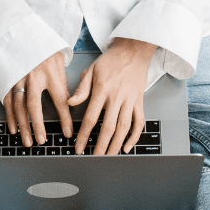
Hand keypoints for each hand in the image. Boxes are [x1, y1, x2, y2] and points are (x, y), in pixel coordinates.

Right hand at [3, 51, 73, 146]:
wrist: (23, 33)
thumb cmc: (44, 47)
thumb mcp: (59, 61)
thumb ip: (63, 82)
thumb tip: (71, 102)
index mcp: (50, 72)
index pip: (60, 99)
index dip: (65, 118)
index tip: (68, 133)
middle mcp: (33, 76)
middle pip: (34, 105)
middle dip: (38, 125)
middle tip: (42, 141)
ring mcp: (18, 78)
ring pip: (19, 106)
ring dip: (23, 126)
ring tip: (28, 140)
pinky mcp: (8, 79)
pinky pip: (8, 101)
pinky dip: (10, 117)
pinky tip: (14, 128)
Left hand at [69, 38, 156, 154]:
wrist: (133, 50)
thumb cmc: (110, 60)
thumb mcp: (91, 69)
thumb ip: (81, 88)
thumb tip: (70, 103)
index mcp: (102, 90)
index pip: (91, 117)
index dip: (84, 135)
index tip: (79, 146)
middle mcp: (117, 97)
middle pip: (108, 127)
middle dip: (100, 145)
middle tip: (94, 158)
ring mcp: (130, 100)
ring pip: (124, 127)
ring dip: (116, 144)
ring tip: (109, 156)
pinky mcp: (139, 101)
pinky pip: (139, 122)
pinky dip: (134, 136)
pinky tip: (127, 146)